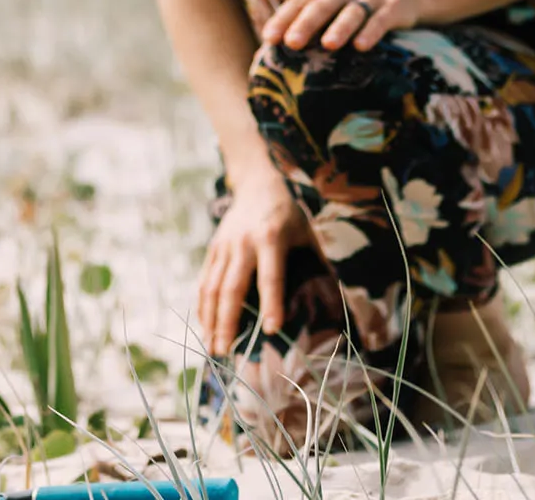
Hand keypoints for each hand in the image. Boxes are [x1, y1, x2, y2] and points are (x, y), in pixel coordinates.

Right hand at [197, 169, 313, 354]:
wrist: (257, 184)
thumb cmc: (289, 215)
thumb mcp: (307, 234)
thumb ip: (315, 265)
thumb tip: (331, 305)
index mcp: (271, 238)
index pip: (270, 276)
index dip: (271, 303)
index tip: (272, 330)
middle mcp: (243, 242)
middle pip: (232, 287)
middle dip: (227, 321)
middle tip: (225, 350)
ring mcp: (224, 245)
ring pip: (212, 287)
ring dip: (210, 319)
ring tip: (212, 346)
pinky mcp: (214, 248)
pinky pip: (205, 280)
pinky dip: (203, 305)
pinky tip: (205, 325)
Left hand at [260, 0, 415, 52]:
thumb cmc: (354, 2)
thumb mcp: (331, 1)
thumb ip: (309, 18)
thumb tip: (276, 50)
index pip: (299, 1)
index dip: (283, 19)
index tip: (269, 38)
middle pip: (321, 5)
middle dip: (305, 23)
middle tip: (292, 42)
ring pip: (351, 11)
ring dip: (339, 27)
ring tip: (328, 45)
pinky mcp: (392, 6)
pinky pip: (380, 20)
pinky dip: (371, 32)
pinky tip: (361, 46)